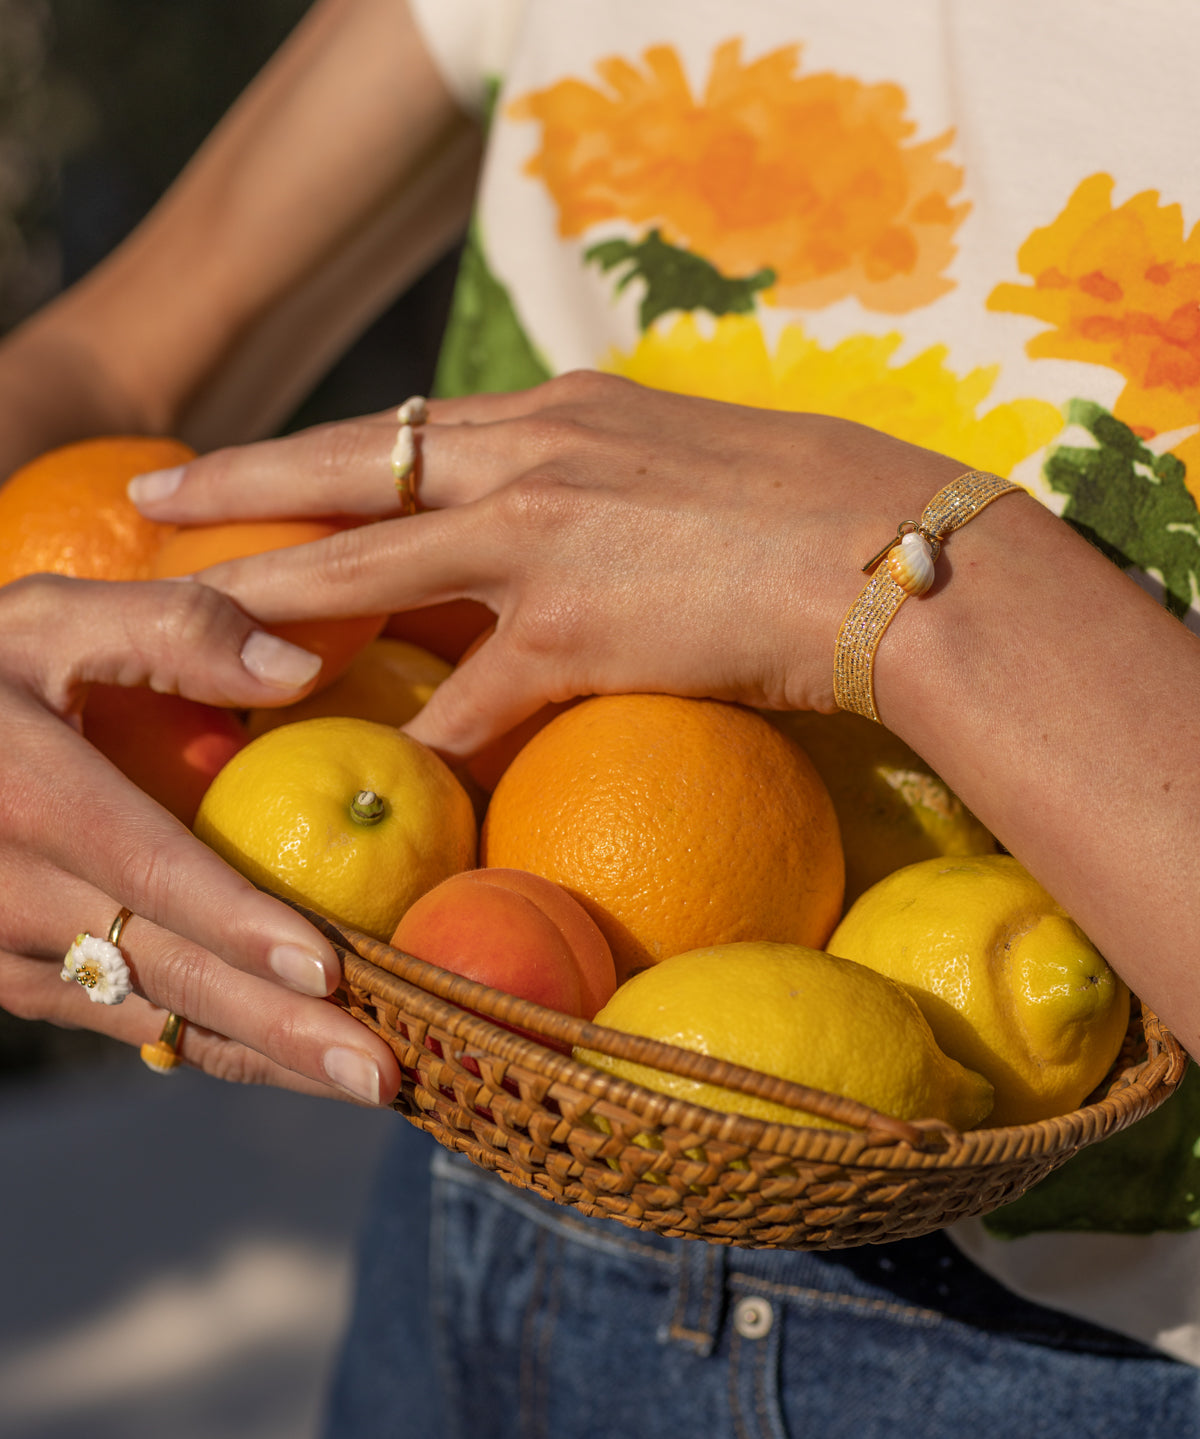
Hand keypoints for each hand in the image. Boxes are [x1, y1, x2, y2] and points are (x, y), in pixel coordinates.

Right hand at [0, 573, 401, 1103]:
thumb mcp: (51, 623)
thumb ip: (176, 629)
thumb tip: (302, 666)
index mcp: (33, 795)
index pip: (150, 870)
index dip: (239, 922)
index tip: (328, 971)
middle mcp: (12, 891)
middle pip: (168, 972)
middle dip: (282, 1030)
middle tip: (385, 1075)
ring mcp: (8, 951)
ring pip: (155, 1018)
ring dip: (264, 1055)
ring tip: (368, 1085)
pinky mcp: (16, 980)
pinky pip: (129, 1022)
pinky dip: (217, 1043)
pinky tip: (295, 1060)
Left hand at [127, 371, 970, 759]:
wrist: (894, 551)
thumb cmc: (823, 500)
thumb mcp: (701, 458)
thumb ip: (626, 476)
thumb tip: (601, 519)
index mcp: (571, 411)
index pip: (422, 426)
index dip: (337, 448)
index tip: (279, 462)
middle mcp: (538, 454)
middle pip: (352, 462)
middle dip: (243, 480)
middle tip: (157, 496)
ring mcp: (543, 539)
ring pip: (365, 566)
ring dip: (273, 600)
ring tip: (199, 622)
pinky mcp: (570, 631)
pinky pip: (465, 702)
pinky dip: (418, 742)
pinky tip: (375, 772)